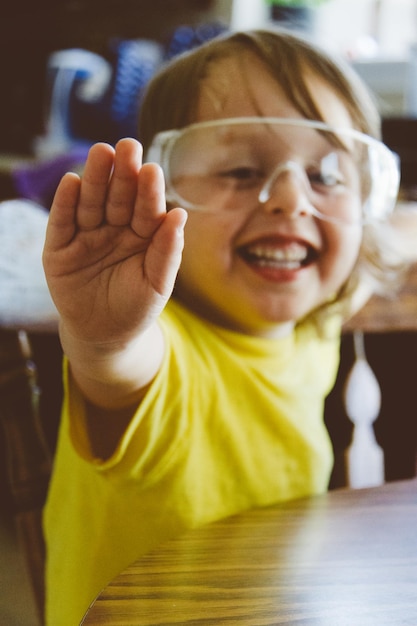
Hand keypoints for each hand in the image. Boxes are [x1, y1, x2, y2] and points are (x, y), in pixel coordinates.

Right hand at [43, 138, 186, 346]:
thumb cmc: (136, 307)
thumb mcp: (157, 284)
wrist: (105, 335)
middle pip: (118, 197)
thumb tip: (180, 214)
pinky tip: (72, 182)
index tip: (153, 170)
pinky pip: (62, 223)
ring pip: (91, 203)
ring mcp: (86, 235)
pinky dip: (65, 203)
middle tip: (127, 146)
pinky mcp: (60, 248)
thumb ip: (167, 252)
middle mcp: (115, 228)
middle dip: (123, 173)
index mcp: (142, 234)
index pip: (147, 209)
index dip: (149, 191)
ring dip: (95, 179)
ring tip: (100, 154)